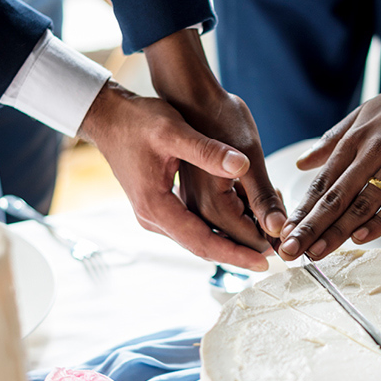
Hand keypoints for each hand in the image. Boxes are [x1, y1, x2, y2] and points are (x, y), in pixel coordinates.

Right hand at [142, 29, 286, 250]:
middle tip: (271, 256)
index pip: (202, 241)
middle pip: (201, 247)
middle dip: (236, 253)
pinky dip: (214, 229)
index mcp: (156, 206)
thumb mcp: (174, 131)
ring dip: (227, 242)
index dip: (234, 254)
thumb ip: (208, 151)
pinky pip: (190, 228)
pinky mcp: (158, 207)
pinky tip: (237, 223)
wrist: (109, 118)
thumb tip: (242, 165)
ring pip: (196, 239)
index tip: (263, 262)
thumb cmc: (137, 122)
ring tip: (261, 241)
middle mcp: (153, 218)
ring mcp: (153, 215)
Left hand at [279, 30, 380, 259]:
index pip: (321, 182)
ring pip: (361, 204)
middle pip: (334, 197)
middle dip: (310, 227)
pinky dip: (379, 221)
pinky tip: (359, 238)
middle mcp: (371, 153)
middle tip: (290, 252)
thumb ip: (332, 140)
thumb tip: (300, 162)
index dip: (302, 210)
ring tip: (316, 253)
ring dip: (336, 231)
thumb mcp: (363, 112)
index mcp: (354, 140)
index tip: (284, 232)